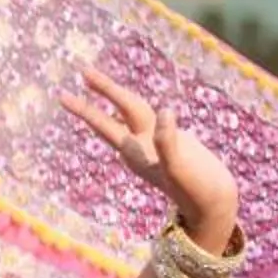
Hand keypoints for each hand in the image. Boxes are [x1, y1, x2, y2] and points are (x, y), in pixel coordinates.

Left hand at [58, 69, 239, 244]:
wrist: (213, 207)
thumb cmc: (195, 190)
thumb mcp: (179, 167)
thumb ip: (168, 142)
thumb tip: (165, 111)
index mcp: (135, 150)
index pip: (108, 121)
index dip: (88, 106)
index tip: (63, 95)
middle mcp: (140, 146)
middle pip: (118, 112)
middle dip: (101, 91)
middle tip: (83, 71)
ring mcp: (156, 145)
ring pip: (132, 115)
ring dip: (118, 98)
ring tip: (103, 84)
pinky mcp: (172, 146)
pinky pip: (152, 121)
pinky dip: (144, 109)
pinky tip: (140, 106)